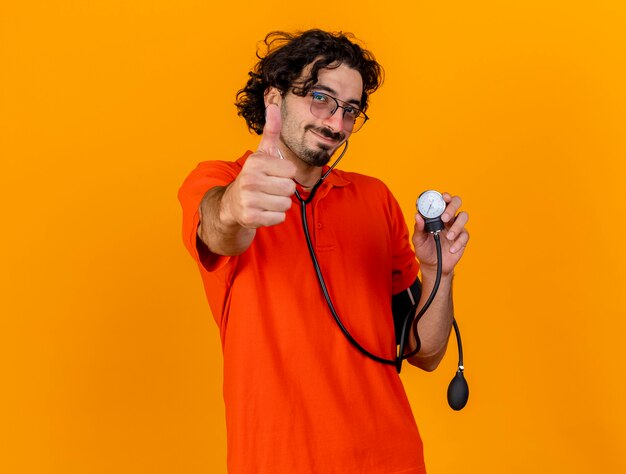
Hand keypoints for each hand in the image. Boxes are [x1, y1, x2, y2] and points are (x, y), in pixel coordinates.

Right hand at [221, 104, 296, 228]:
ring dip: (279, 204)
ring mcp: (249, 200)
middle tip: (269, 188)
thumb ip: (272, 129)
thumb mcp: (262, 152)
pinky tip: (263, 210)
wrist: (232, 203)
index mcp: (255, 162)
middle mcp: (250, 180)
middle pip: (290, 188)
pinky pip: (279, 218)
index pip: (291, 170)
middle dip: (283, 190)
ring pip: (286, 204)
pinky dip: (274, 217)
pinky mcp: (250, 217)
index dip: (285, 174)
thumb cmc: (254, 175)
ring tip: (266, 199)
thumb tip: (274, 103)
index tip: (272, 174)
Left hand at [412, 193, 468, 275]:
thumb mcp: (418, 239)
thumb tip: (417, 216)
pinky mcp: (462, 238)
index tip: (444, 197)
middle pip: (456, 203)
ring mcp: (456, 227)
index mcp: (436, 215)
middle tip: (445, 218)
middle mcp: (448, 218)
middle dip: (452, 207)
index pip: (443, 201)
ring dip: (457, 225)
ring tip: (448, 237)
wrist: (432, 265)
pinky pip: (465, 235)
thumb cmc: (425, 249)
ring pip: (463, 216)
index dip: (445, 196)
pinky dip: (458, 242)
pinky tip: (451, 249)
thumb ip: (418, 228)